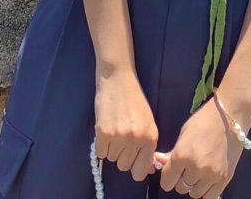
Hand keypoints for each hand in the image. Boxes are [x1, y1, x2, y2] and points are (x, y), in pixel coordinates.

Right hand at [94, 66, 158, 182]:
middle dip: (121, 154)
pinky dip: (101, 144)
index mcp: (151, 137)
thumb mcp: (147, 122)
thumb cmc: (134, 100)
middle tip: (121, 135)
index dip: (134, 167)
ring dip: (111, 147)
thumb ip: (148, 147)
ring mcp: (120, 136)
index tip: (131, 159)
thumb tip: (148, 171)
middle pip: (124, 166)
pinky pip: (100, 153)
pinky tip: (106, 128)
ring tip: (114, 127)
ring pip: (111, 159)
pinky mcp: (104, 132)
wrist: (117, 77)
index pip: (140, 172)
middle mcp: (137, 139)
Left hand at [157, 98, 240, 196]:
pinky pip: (210, 197)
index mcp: (182, 155)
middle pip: (181, 188)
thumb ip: (172, 153)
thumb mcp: (184, 134)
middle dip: (181, 179)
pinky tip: (207, 180)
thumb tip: (159, 163)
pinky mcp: (224, 179)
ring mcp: (211, 175)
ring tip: (199, 172)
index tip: (171, 172)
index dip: (167, 177)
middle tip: (187, 168)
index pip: (167, 182)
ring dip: (194, 185)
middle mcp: (196, 168)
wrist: (229, 117)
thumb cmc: (203, 121)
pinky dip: (206, 191)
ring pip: (195, 193)